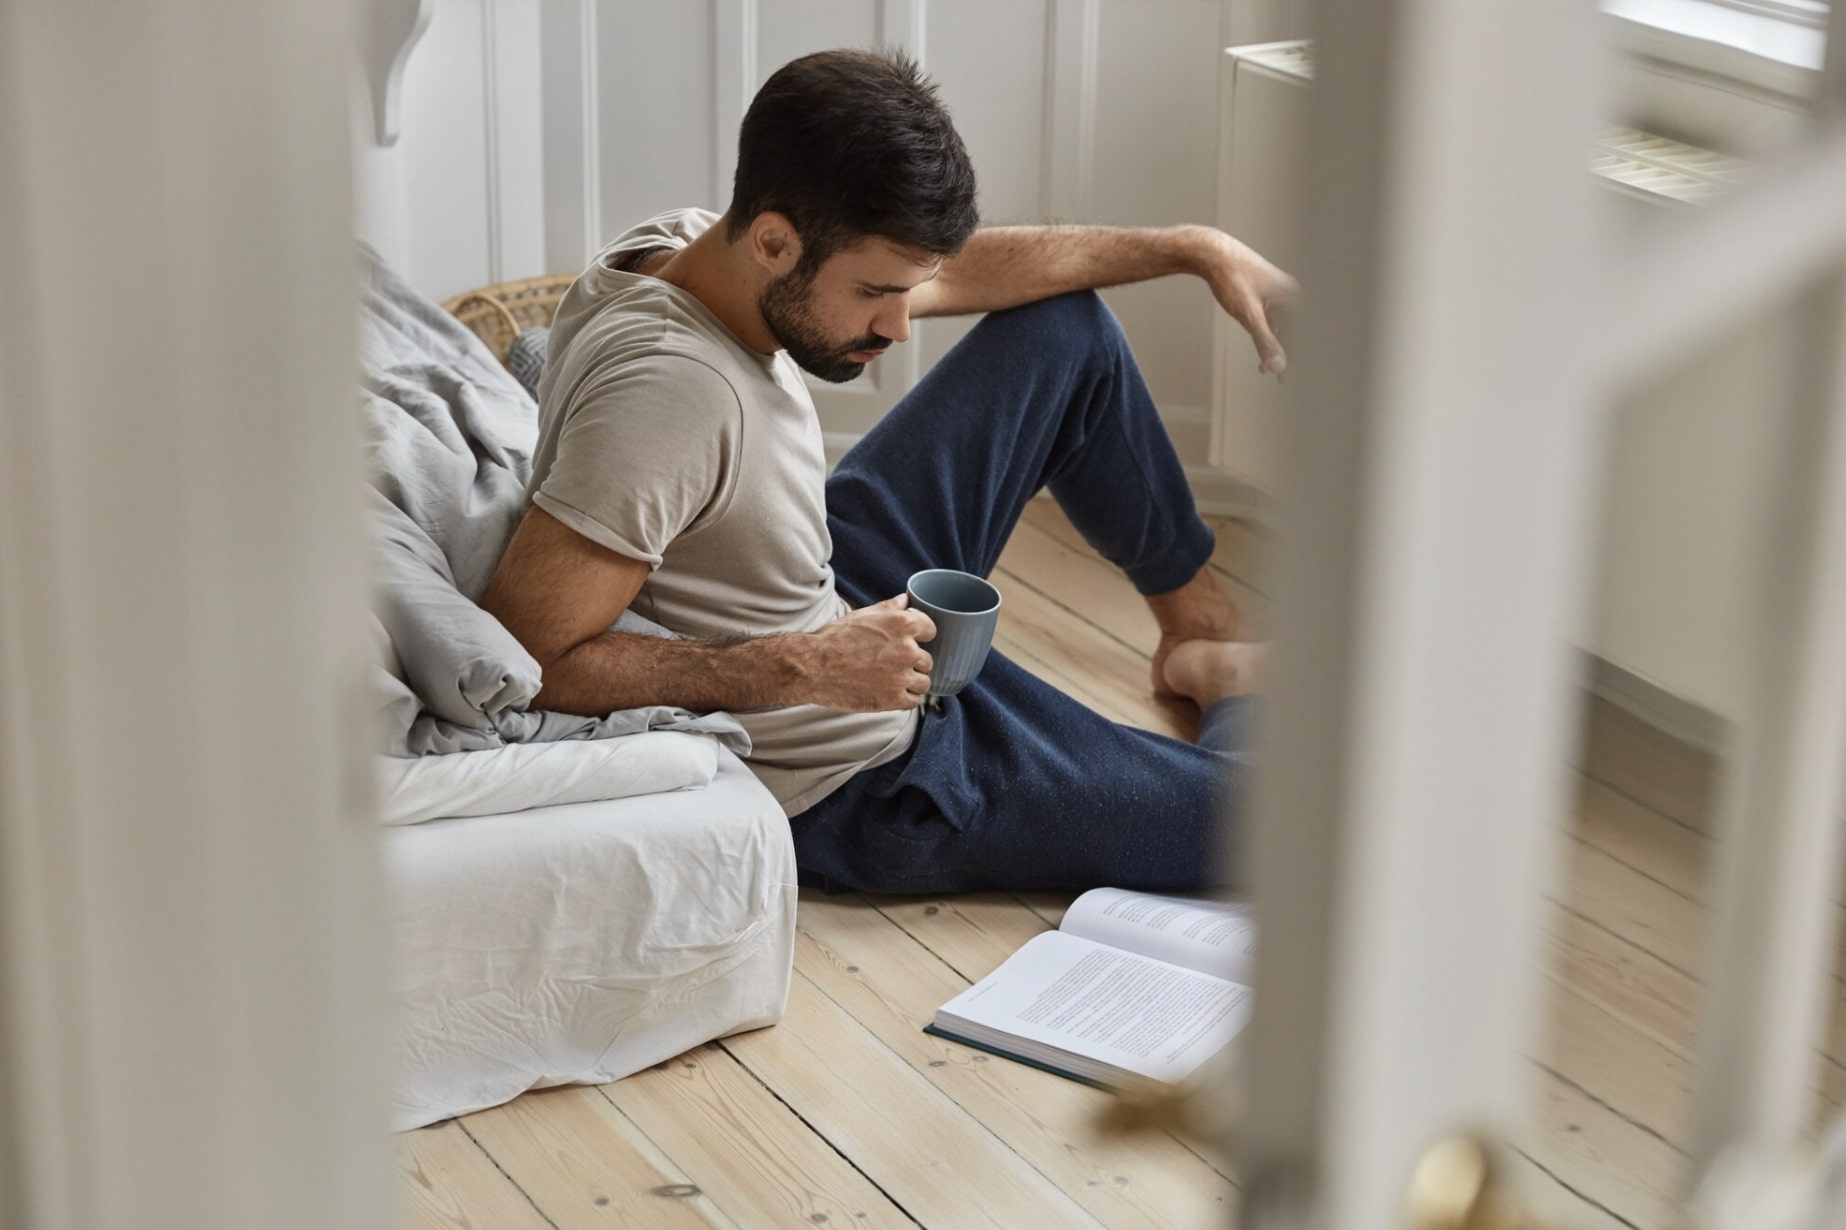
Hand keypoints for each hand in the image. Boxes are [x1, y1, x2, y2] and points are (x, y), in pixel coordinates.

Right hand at [799, 594, 936, 711]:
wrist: (813, 667)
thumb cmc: (834, 639)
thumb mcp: (863, 614)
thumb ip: (889, 608)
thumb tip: (905, 600)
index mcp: (902, 625)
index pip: (931, 630)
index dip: (921, 637)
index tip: (912, 642)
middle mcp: (907, 651)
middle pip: (927, 660)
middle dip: (913, 663)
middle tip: (894, 664)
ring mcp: (902, 677)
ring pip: (923, 682)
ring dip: (911, 682)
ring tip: (892, 681)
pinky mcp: (893, 699)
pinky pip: (913, 701)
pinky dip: (904, 698)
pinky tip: (890, 693)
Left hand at [1195, 227, 1297, 379]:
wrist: (1212, 252)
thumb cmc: (1231, 279)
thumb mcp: (1249, 315)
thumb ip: (1265, 342)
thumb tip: (1278, 367)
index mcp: (1293, 297)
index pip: (1302, 335)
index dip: (1297, 358)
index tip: (1288, 379)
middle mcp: (1291, 293)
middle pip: (1296, 331)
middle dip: (1290, 354)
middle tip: (1283, 380)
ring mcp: (1279, 291)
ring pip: (1285, 325)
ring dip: (1279, 346)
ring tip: (1268, 369)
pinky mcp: (1266, 291)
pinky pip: (1276, 318)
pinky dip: (1271, 334)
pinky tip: (1262, 347)